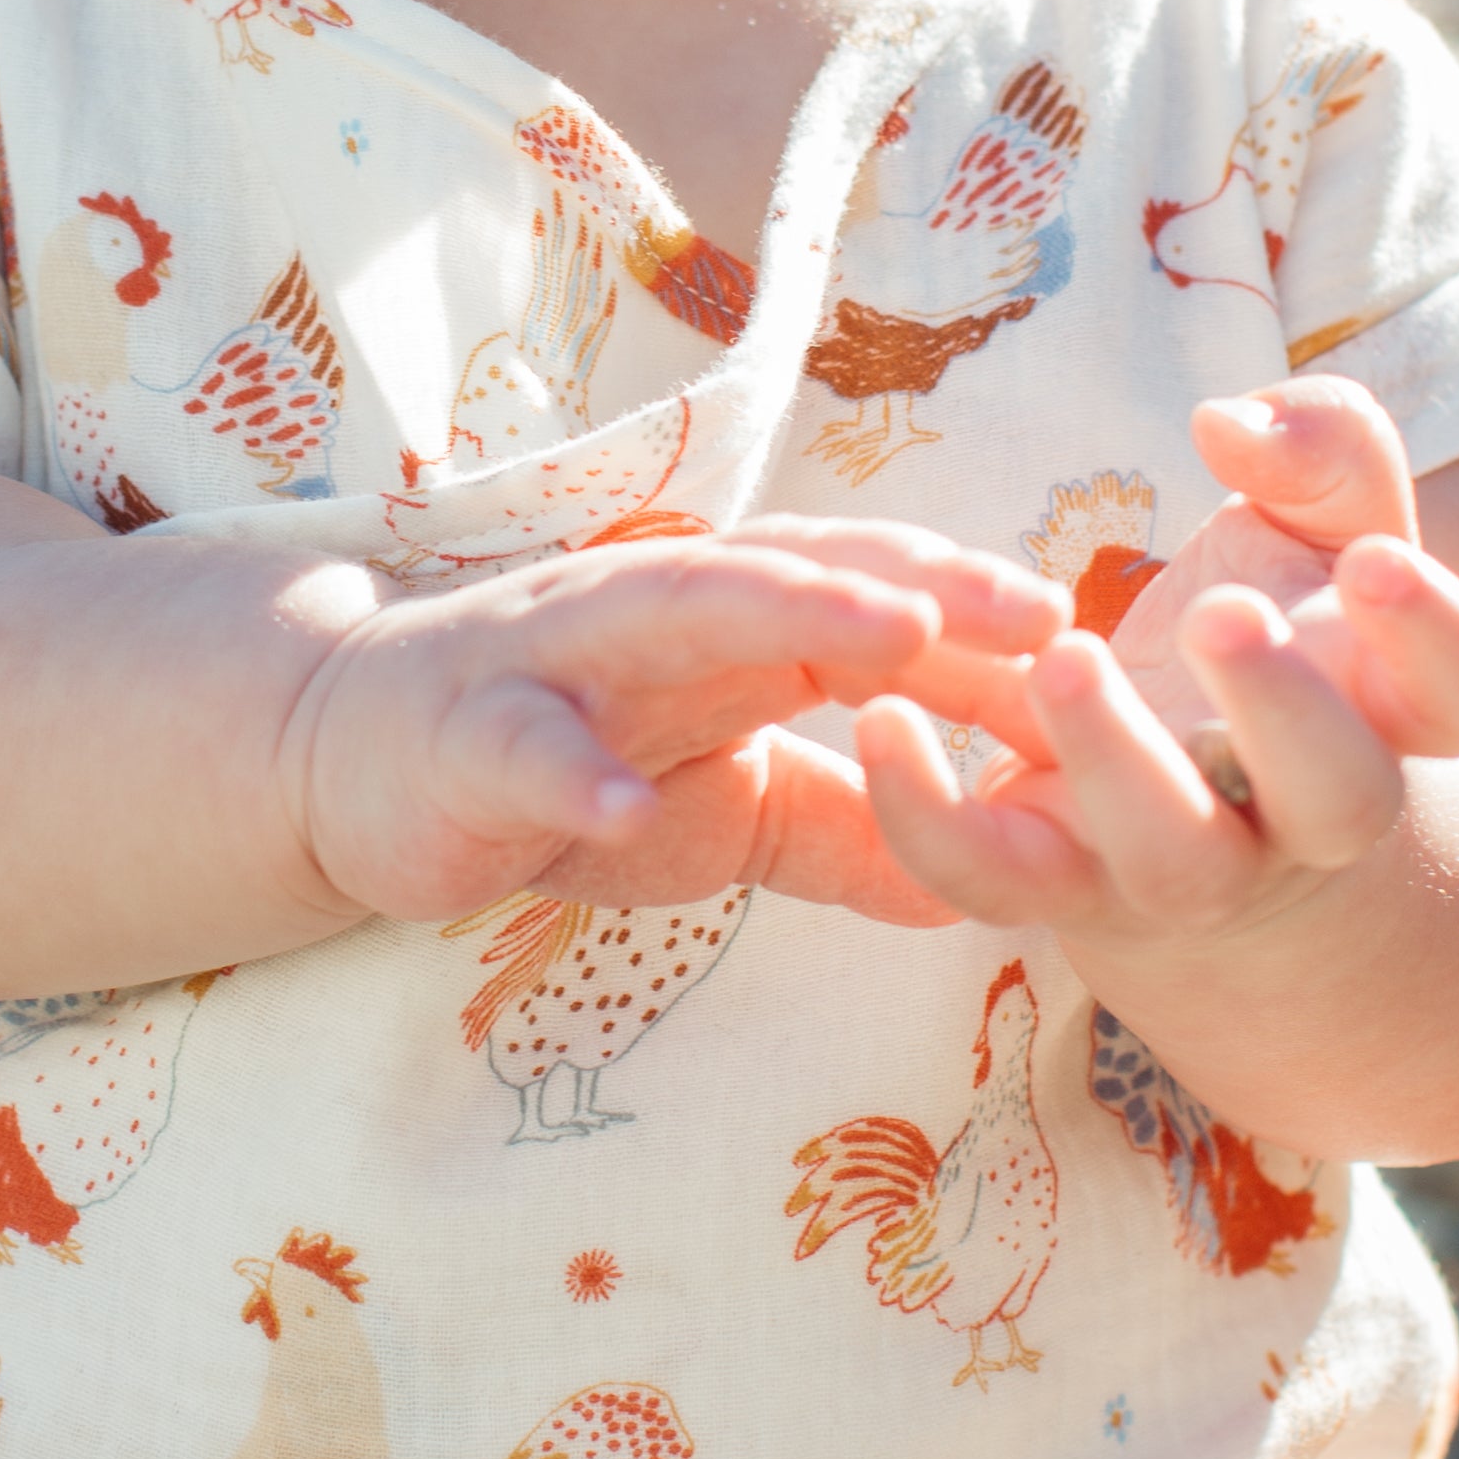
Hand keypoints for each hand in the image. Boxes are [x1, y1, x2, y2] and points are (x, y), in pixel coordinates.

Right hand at [279, 522, 1069, 929]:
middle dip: (925, 586)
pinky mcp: (469, 732)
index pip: (877, 602)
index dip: (986, 626)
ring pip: (684, 609)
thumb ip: (852, 833)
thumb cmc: (560, 766)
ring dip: (792, 613)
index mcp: (734, 625)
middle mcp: (660, 607)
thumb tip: (992, 883)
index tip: (1102, 650)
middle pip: (808, 574)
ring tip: (894, 637)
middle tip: (1041, 615)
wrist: (356, 761)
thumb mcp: (732, 810)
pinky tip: (634, 804)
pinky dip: (581, 770)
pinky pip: (531, 748)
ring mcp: (562, 657)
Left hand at [849, 377, 1458, 961]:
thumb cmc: (1268, 640)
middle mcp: (1308, 816)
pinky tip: (880, 717)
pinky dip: (929, 819)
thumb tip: (1237, 420)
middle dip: (1288, 712)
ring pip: (1175, 860)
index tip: (1376, 560)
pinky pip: (997, 883)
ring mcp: (1187, 870)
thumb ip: (1322, 453)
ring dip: (1118, 763)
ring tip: (1060, 657)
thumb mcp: (1317, 533)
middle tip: (1225, 614)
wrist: (1201, 826)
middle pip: (1342, 799)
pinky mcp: (1062, 891)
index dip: (1438, 634)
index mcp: (1392, 712)